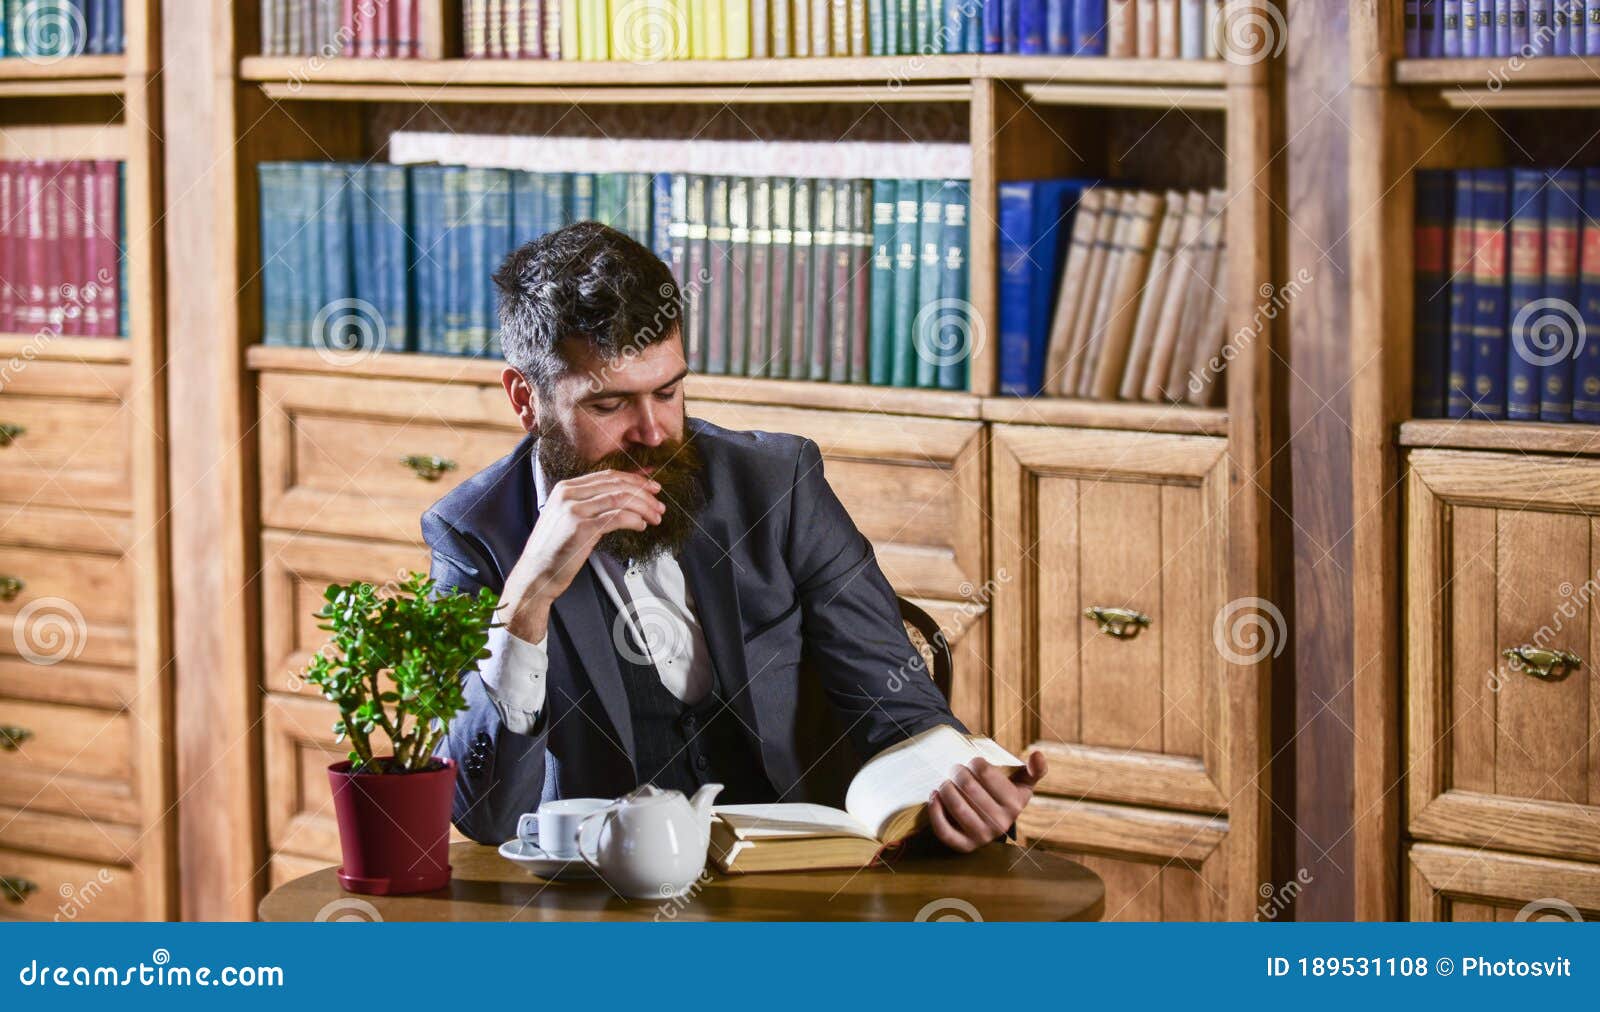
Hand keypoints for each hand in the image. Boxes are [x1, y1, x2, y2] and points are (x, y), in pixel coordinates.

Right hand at [499, 469, 663, 640]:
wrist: (535, 575)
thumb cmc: (555, 551)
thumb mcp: (568, 519)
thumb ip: (590, 505)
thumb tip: (623, 497)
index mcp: (565, 488)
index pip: (607, 476)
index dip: (634, 479)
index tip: (652, 486)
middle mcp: (568, 494)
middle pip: (616, 485)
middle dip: (644, 493)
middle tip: (660, 504)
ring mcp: (573, 510)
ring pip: (620, 499)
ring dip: (643, 507)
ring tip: (656, 517)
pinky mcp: (580, 528)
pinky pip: (616, 518)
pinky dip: (633, 520)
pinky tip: (641, 526)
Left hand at [926, 750, 1046, 852]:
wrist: (995, 821)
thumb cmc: (1007, 794)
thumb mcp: (1023, 782)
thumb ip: (1034, 769)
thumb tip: (1038, 755)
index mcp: (1014, 804)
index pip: (985, 772)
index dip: (975, 762)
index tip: (973, 762)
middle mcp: (1000, 823)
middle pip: (968, 786)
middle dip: (957, 772)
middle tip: (955, 769)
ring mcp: (981, 836)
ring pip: (956, 806)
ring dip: (945, 788)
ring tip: (946, 782)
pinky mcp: (964, 846)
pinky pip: (944, 831)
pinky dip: (935, 811)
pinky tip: (934, 796)